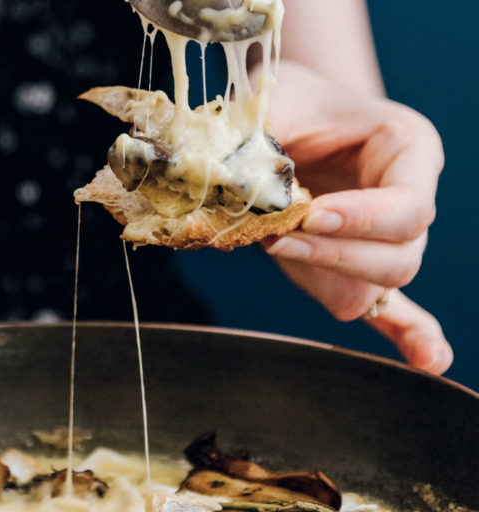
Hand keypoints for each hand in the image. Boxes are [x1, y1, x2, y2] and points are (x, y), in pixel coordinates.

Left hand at [262, 62, 451, 373]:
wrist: (295, 112)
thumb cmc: (293, 99)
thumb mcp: (278, 100)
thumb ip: (263, 138)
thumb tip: (232, 184)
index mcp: (408, 150)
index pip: (408, 206)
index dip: (363, 220)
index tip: (309, 215)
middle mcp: (409, 198)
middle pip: (400, 256)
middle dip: (337, 255)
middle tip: (276, 236)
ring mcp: (385, 237)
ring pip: (380, 283)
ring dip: (329, 276)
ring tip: (276, 245)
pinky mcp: (357, 263)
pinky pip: (394, 308)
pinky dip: (409, 333)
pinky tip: (429, 360)